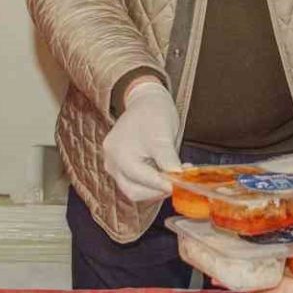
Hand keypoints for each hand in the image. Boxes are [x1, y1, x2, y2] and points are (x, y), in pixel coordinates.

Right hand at [102, 80, 180, 202]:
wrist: (145, 101)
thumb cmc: (154, 114)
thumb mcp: (163, 136)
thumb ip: (168, 160)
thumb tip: (177, 181)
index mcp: (119, 155)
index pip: (142, 180)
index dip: (163, 185)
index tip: (181, 187)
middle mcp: (112, 163)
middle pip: (135, 191)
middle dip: (158, 190)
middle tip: (179, 183)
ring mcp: (113, 165)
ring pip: (134, 189)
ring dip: (155, 187)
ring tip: (173, 176)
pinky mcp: (119, 166)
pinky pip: (134, 181)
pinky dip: (150, 181)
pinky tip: (164, 173)